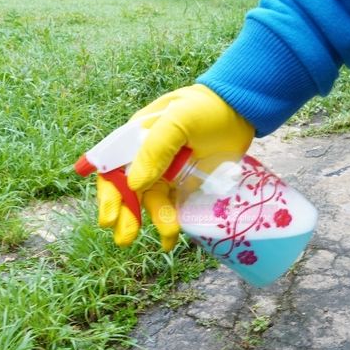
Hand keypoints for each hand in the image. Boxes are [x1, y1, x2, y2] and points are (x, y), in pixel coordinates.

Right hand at [97, 84, 254, 249]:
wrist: (240, 111)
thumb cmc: (204, 107)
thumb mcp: (178, 120)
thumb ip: (155, 149)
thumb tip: (133, 184)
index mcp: (135, 140)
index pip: (111, 169)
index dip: (108, 193)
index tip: (109, 217)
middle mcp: (146, 160)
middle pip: (128, 192)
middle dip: (125, 216)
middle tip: (125, 238)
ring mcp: (167, 174)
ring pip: (153, 203)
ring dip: (156, 220)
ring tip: (168, 235)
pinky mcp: (186, 186)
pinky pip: (174, 208)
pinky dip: (171, 224)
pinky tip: (171, 241)